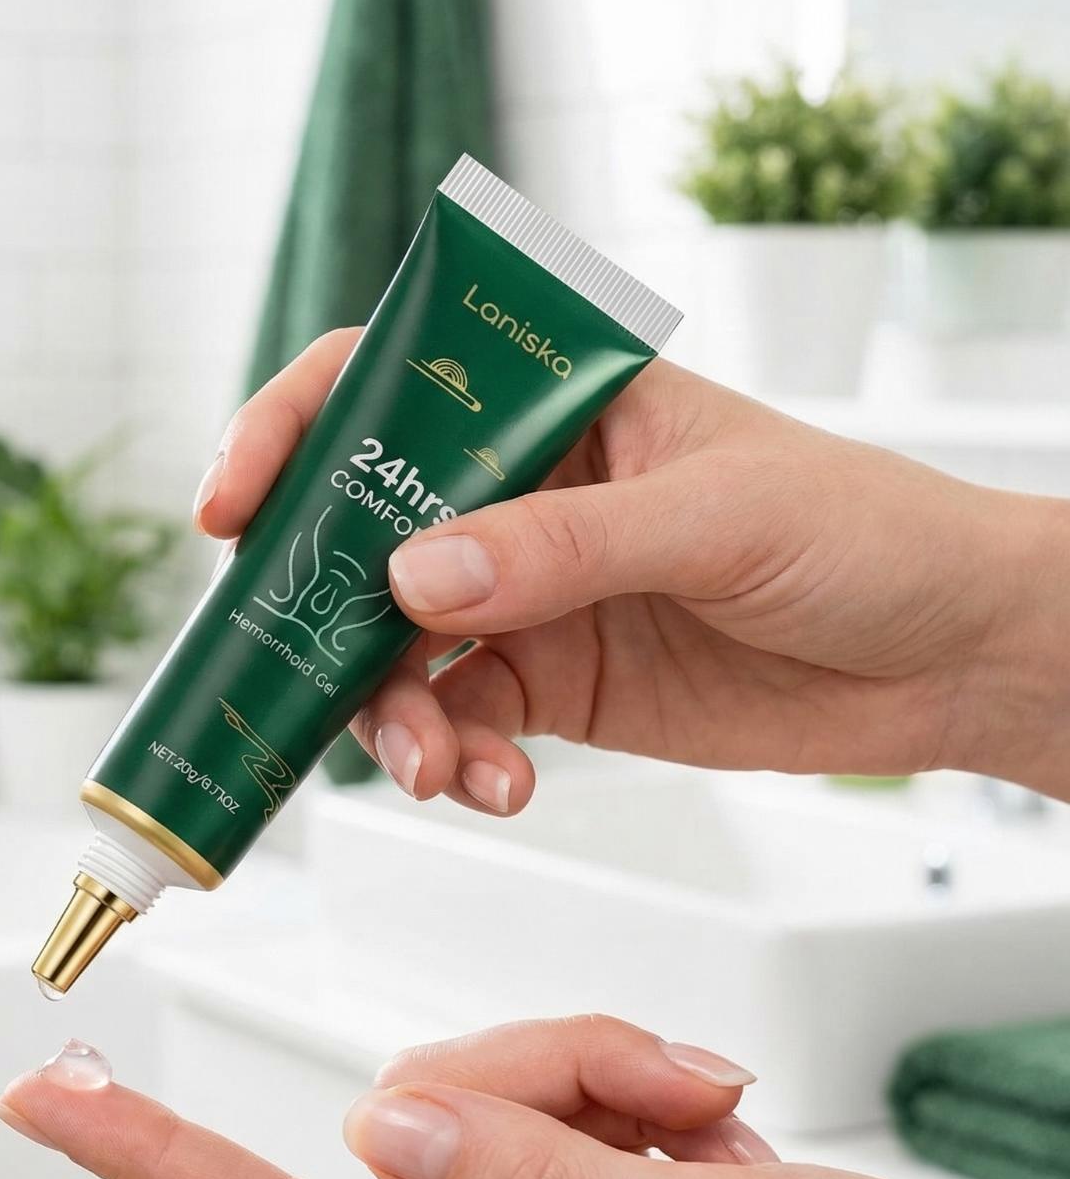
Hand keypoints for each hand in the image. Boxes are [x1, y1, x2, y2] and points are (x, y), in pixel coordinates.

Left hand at [0, 1015, 1069, 1178]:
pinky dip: (632, 1085)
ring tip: (715, 1135)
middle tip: (678, 1111)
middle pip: (424, 1111)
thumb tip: (386, 1128)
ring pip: (492, 1083)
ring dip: (604, 1074)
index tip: (53, 1100)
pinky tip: (708, 1135)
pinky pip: (555, 1091)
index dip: (157, 1166)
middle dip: (547, 1068)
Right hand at [196, 332, 1069, 811]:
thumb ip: (562, 546)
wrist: (946, 657)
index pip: (385, 388)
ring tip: (435, 767)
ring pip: (396, 653)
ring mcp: (527, 597)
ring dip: (389, 716)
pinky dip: (454, 763)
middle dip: (320, 612)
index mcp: (553, 407)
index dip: (290, 433)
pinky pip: (459, 726)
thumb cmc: (862, 531)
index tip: (231, 504)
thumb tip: (415, 578)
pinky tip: (498, 790)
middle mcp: (519, 497)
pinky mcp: (550, 688)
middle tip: (311, 674)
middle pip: (362, 538)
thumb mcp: (716, 515)